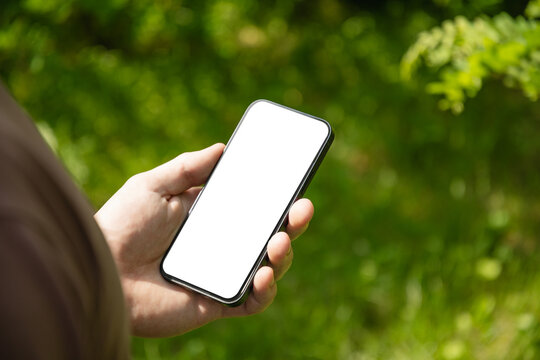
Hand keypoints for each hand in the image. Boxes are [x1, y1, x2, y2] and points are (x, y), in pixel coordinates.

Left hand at [94, 144, 313, 336]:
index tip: (293, 180)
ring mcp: (221, 273)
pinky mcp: (217, 302)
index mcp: (209, 216)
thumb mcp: (151, 185)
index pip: (252, 205)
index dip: (275, 194)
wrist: (99, 271)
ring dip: (284, 254)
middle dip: (293, 221)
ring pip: (268, 265)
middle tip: (302, 207)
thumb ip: (186, 167)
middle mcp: (221, 244)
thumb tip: (222, 147)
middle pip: (269, 233)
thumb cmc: (119, 226)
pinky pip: (253, 302)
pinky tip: (263, 274)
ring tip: (279, 240)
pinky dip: (266, 290)